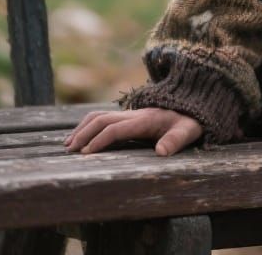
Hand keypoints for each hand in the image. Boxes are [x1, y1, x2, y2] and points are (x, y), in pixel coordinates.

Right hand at [64, 107, 202, 155]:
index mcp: (146, 120)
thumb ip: (176, 140)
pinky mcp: (130, 118)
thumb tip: (161, 152)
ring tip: (68, 145)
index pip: (116, 128)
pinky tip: (81, 137)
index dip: (101, 140)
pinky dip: (88, 125)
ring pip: (100, 115)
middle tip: (70, 151)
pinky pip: (104, 118)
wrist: (194, 107)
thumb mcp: (188, 131)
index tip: (86, 154)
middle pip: (103, 119)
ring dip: (83, 128)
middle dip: (84, 133)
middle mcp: (135, 114)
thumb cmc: (190, 122)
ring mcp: (131, 114)